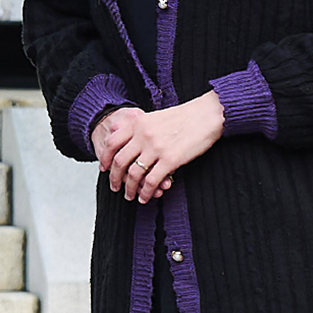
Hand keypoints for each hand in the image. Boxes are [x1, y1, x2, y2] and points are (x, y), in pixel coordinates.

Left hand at [100, 92, 224, 203]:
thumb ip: (135, 124)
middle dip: (115, 177)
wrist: (208, 115)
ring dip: (129, 188)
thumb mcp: (154, 116)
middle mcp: (143, 135)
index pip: (112, 142)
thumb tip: (115, 130)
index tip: (105, 168)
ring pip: (134, 173)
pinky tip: (146, 197)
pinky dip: (146, 192)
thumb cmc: (184, 117)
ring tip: (129, 195)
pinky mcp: (171, 159)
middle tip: (114, 187)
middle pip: (120, 161)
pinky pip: (152, 180)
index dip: (105, 158)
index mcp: (138, 123)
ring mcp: (156, 148)